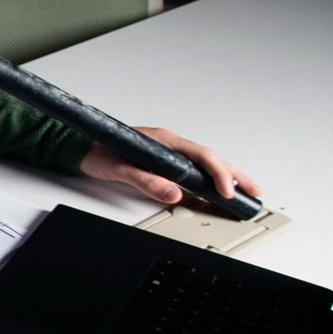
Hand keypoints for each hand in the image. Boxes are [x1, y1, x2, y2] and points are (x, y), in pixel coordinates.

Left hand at [79, 127, 261, 207]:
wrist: (79, 148)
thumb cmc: (97, 153)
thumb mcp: (119, 169)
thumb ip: (146, 181)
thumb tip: (174, 193)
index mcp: (164, 140)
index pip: (201, 155)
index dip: (218, 173)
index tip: (227, 191)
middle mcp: (170, 143)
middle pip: (210, 158)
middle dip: (234, 175)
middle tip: (253, 191)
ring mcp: (168, 151)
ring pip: (204, 163)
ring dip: (225, 176)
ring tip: (244, 190)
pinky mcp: (163, 161)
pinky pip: (193, 169)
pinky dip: (208, 179)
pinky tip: (216, 191)